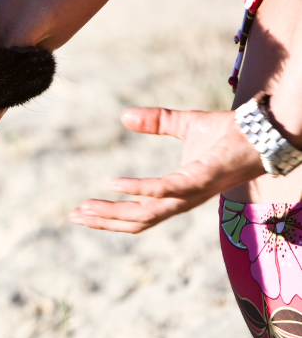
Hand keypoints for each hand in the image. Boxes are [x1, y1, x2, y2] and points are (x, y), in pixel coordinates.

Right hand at [69, 107, 264, 232]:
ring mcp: (190, 192)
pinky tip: (115, 184)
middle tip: (75, 216)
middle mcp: (182, 199)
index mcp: (177, 192)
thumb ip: (156, 121)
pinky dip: (138, 190)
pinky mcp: (199, 179)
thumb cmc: (230, 131)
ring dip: (113, 214)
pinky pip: (164, 190)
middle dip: (104, 221)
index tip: (82, 211)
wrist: (263, 129)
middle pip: (137, 221)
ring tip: (86, 208)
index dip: (109, 215)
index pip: (138, 213)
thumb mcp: (184, 124)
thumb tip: (124, 116)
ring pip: (146, 214)